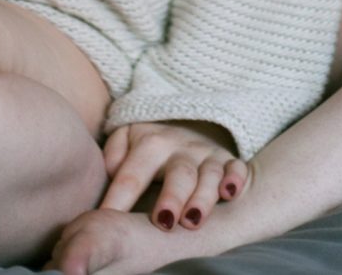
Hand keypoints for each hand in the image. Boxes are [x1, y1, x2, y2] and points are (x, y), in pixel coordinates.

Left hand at [98, 119, 248, 231]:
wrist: (190, 120)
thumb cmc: (152, 143)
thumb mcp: (127, 137)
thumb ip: (114, 154)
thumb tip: (110, 172)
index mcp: (151, 143)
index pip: (132, 175)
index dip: (117, 199)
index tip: (103, 220)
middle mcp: (182, 148)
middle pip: (178, 174)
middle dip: (172, 197)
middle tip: (163, 221)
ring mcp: (207, 155)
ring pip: (209, 175)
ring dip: (203, 197)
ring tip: (193, 219)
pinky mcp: (229, 162)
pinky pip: (237, 168)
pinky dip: (236, 179)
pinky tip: (230, 193)